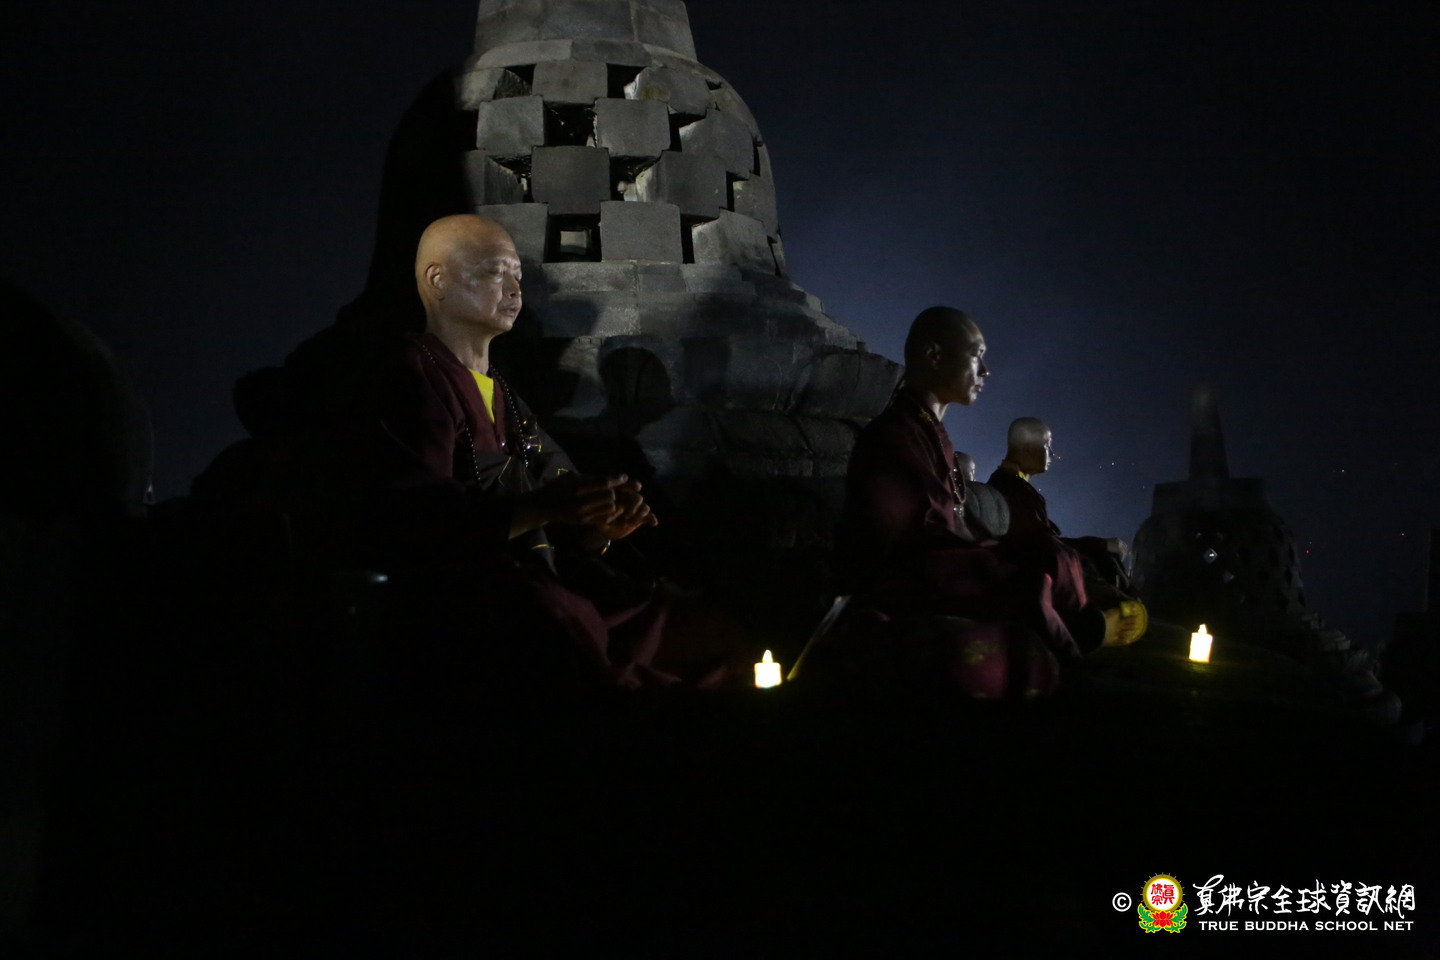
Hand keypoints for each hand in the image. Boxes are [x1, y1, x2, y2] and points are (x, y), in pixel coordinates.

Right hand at [509, 474, 624, 537]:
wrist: (543, 506)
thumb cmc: (558, 487)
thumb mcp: (571, 476)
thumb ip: (591, 477)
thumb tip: (612, 478)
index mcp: (578, 486)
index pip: (604, 482)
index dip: (617, 479)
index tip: (625, 477)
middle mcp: (581, 500)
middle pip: (611, 495)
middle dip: (620, 491)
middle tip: (628, 488)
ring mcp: (583, 513)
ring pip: (611, 508)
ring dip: (618, 502)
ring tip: (623, 498)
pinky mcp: (584, 522)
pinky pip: (605, 518)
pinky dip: (613, 512)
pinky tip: (614, 507)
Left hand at [587, 478, 658, 542]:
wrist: (603, 528)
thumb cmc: (598, 517)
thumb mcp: (598, 512)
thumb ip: (604, 508)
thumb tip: (613, 506)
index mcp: (621, 492)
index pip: (630, 486)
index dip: (632, 487)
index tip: (632, 490)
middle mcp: (629, 498)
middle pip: (638, 497)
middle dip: (634, 505)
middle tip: (627, 514)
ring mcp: (635, 508)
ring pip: (644, 507)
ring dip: (640, 513)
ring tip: (632, 522)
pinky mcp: (640, 518)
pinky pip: (649, 517)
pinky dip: (651, 519)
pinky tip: (654, 522)